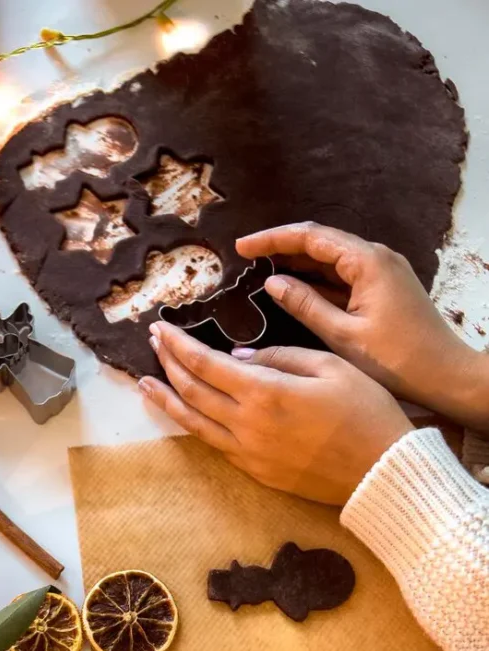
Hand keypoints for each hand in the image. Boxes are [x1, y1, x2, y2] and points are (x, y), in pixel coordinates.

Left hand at [139, 321, 412, 505]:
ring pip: (194, 423)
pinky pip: (214, 444)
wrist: (382, 472)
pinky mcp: (256, 472)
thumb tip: (239, 356)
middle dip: (168, 363)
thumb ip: (280, 356)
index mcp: (264, 392)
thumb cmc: (366, 412)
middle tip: (153, 343)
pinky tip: (185, 414)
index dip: (178, 344)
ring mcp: (248, 453)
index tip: (160, 328)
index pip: (205, 363)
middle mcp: (246, 425)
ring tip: (146, 383)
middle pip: (192, 391)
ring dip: (167, 400)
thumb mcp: (330, 367)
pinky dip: (193, 425)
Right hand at [236, 222, 488, 433]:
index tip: (242, 247)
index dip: (272, 239)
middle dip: (282, 248)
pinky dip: (317, 281)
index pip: (311, 237)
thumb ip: (305, 305)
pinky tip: (293, 289)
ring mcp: (382, 272)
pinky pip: (344, 276)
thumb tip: (272, 283)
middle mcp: (376, 257)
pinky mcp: (383, 289)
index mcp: (367, 261)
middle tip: (246, 257)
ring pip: (331, 259)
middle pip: (321, 242)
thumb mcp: (342, 335)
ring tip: (261, 271)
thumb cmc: (396, 360)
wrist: (445, 376)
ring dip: (298, 263)